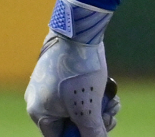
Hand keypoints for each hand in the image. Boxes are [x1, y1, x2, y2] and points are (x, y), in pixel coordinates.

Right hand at [26, 0, 117, 136]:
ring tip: (114, 101)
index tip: (100, 129)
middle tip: (112, 115)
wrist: (80, 28)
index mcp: (39, 112)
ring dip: (98, 108)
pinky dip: (93, 92)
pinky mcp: (62, 70)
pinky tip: (110, 90)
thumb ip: (91, 132)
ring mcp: (50, 83)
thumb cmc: (79, 68)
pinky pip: (77, 90)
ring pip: (77, 105)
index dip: (82, 136)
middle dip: (94, 121)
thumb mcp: (88, 106)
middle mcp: (40, 99)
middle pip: (71, 122)